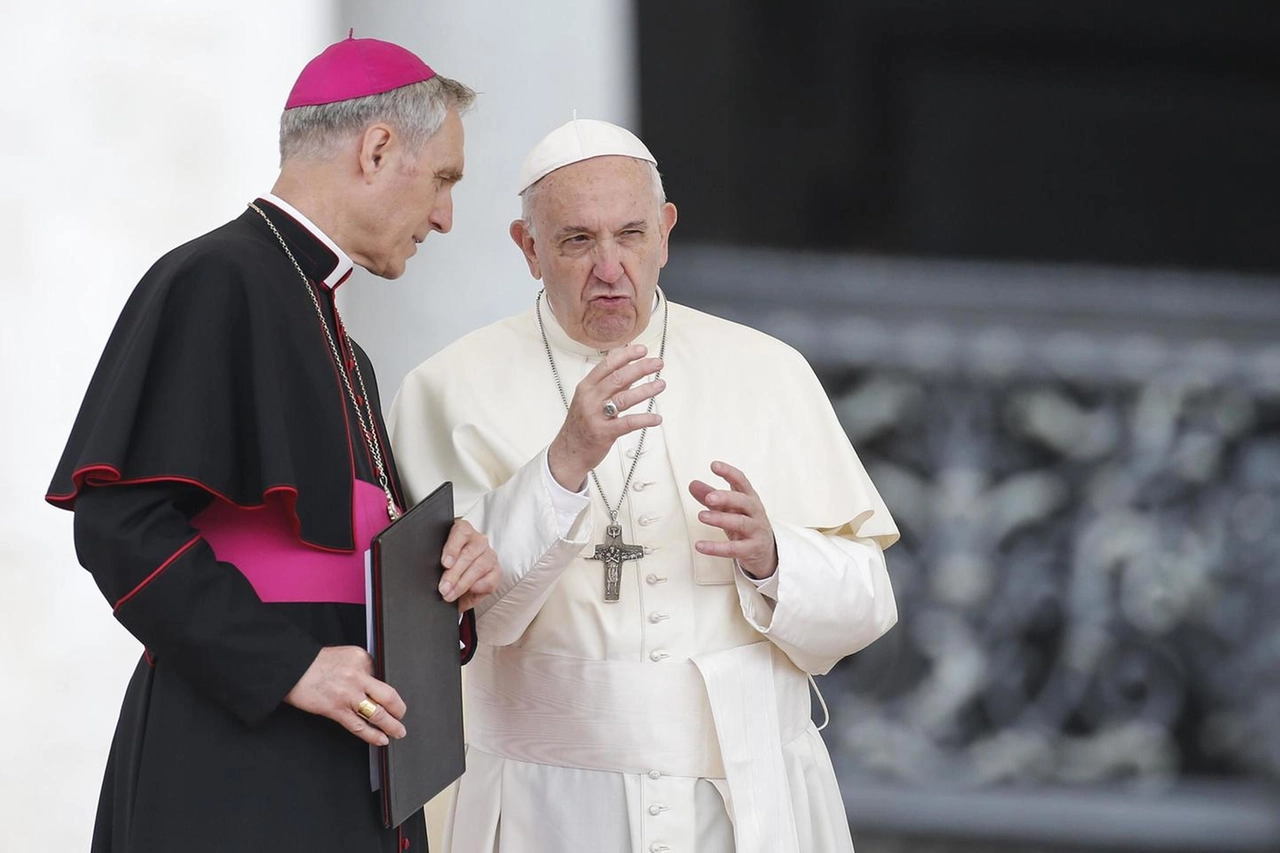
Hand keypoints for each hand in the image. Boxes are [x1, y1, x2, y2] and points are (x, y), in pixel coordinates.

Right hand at [283, 646, 405, 745]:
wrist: (290, 669)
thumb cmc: (314, 663)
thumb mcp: (345, 656)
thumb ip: (361, 668)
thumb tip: (373, 685)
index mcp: (361, 658)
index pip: (382, 676)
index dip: (383, 688)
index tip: (388, 698)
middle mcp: (358, 675)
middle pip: (388, 695)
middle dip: (399, 709)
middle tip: (402, 716)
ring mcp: (348, 694)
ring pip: (378, 713)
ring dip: (391, 725)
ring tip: (398, 731)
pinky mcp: (336, 709)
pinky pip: (359, 726)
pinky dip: (373, 735)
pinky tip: (381, 739)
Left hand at [439, 519, 499, 611]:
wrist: (459, 580)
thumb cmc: (448, 566)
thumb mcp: (439, 560)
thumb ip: (435, 562)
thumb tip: (428, 576)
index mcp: (462, 531)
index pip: (461, 532)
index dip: (452, 548)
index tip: (445, 563)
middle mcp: (478, 541)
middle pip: (469, 554)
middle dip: (454, 574)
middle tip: (443, 588)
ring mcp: (489, 555)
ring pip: (480, 567)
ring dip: (463, 584)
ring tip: (450, 594)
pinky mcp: (496, 571)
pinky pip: (490, 580)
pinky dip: (477, 588)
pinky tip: (468, 592)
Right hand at [547, 345, 664, 490]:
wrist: (568, 452)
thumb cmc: (581, 425)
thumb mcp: (590, 399)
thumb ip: (611, 384)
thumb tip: (630, 367)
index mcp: (586, 387)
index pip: (607, 365)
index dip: (626, 355)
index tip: (642, 350)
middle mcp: (590, 398)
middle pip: (618, 378)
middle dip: (640, 368)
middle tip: (658, 363)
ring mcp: (596, 416)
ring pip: (624, 398)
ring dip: (645, 390)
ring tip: (661, 384)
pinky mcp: (604, 433)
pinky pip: (628, 423)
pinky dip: (644, 419)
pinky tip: (657, 418)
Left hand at [689, 461, 777, 578]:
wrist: (765, 550)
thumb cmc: (744, 523)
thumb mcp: (729, 508)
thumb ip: (711, 496)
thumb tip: (692, 484)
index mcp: (749, 498)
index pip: (741, 481)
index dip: (729, 473)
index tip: (714, 465)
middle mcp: (755, 512)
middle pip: (743, 501)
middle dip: (726, 498)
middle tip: (709, 497)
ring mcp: (755, 530)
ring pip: (740, 523)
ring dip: (720, 519)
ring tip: (701, 516)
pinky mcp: (751, 549)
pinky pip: (733, 549)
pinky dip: (716, 548)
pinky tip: (700, 545)